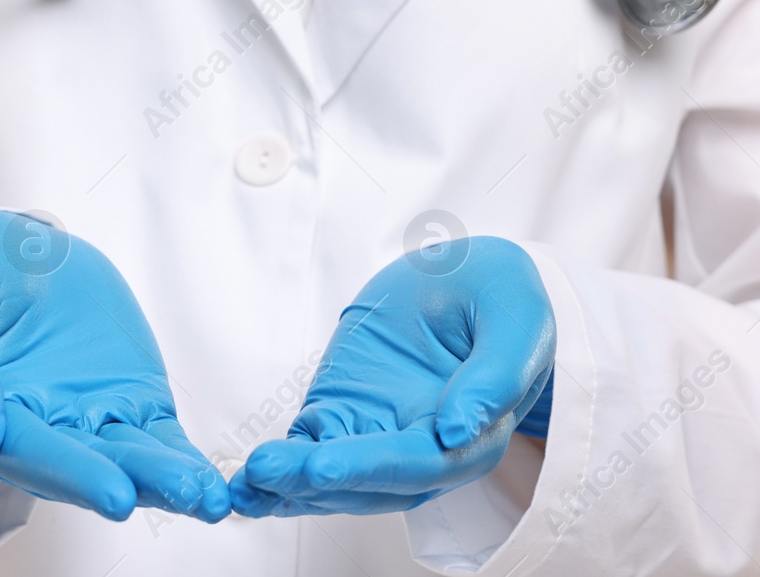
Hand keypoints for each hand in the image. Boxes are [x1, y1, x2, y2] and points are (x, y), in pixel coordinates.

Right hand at [0, 210, 228, 522]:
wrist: (9, 251)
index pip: (31, 452)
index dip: (72, 472)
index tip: (116, 493)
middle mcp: (40, 432)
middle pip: (89, 465)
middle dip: (137, 481)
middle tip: (183, 494)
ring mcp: (89, 418)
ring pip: (132, 457)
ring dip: (171, 479)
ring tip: (209, 497)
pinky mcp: (129, 400)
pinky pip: (160, 436)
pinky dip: (185, 458)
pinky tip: (213, 484)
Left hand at [229, 236, 553, 516]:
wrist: (469, 276)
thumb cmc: (503, 296)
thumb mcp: (515, 315)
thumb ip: (496, 373)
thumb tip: (458, 430)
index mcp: (475, 434)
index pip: (421, 462)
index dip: (372, 466)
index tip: (325, 464)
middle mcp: (425, 448)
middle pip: (368, 480)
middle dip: (315, 479)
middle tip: (266, 469)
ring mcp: (380, 433)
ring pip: (333, 474)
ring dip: (288, 482)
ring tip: (245, 479)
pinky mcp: (345, 412)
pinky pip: (310, 448)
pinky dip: (279, 470)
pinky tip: (243, 481)